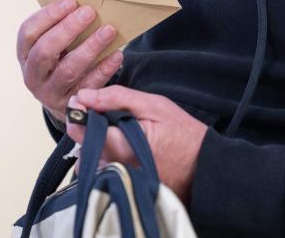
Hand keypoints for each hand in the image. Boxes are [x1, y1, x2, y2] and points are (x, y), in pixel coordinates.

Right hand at [17, 0, 123, 121]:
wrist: (64, 100)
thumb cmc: (60, 61)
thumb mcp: (52, 45)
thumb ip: (59, 26)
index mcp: (24, 54)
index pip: (28, 32)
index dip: (48, 15)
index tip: (71, 1)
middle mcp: (32, 75)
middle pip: (45, 51)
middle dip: (68, 29)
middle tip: (90, 12)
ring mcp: (50, 93)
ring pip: (68, 70)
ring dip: (90, 47)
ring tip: (109, 30)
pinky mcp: (71, 104)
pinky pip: (89, 86)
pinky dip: (104, 69)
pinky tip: (117, 54)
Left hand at [66, 85, 208, 203]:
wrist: (206, 168)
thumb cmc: (183, 134)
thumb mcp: (154, 105)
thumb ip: (117, 98)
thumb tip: (84, 96)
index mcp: (122, 147)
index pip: (82, 131)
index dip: (78, 114)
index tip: (83, 103)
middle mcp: (115, 169)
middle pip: (82, 147)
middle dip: (87, 129)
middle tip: (103, 116)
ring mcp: (118, 182)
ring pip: (89, 162)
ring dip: (93, 146)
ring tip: (113, 134)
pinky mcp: (123, 189)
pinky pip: (101, 172)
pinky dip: (103, 159)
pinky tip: (119, 148)